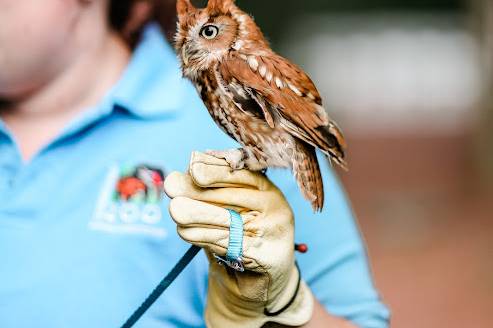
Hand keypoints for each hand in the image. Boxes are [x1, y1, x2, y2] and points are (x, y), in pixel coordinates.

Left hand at [164, 152, 313, 326]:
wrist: (261, 279)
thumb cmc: (240, 237)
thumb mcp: (228, 209)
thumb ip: (207, 193)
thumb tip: (173, 179)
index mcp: (266, 188)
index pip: (240, 173)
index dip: (215, 169)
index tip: (192, 168)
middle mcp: (275, 205)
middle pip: (232, 195)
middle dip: (198, 192)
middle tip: (171, 189)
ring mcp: (274, 230)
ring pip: (228, 220)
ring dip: (196, 215)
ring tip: (175, 211)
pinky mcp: (266, 255)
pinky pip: (228, 244)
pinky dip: (203, 237)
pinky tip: (185, 231)